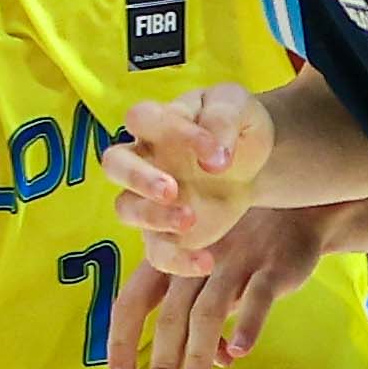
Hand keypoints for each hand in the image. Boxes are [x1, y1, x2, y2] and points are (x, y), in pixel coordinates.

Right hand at [104, 84, 274, 276]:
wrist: (252, 163)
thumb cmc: (235, 126)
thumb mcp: (237, 107)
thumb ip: (223, 119)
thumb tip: (215, 156)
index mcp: (158, 121)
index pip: (144, 119)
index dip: (172, 132)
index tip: (215, 153)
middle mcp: (144, 159)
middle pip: (115, 164)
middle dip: (138, 178)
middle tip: (171, 190)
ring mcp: (149, 198)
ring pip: (126, 209)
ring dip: (152, 217)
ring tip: (189, 219)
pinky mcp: (165, 231)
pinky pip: (156, 251)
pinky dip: (177, 260)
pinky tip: (206, 261)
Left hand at [108, 201, 333, 368]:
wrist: (302, 207)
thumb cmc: (247, 244)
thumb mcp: (215, 272)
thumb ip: (204, 312)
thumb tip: (211, 361)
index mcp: (171, 259)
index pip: (132, 302)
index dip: (121, 342)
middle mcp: (195, 259)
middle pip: (170, 317)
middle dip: (162, 365)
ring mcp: (234, 261)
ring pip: (208, 313)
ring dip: (198, 358)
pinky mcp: (272, 266)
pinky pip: (256, 298)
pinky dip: (246, 325)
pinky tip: (239, 354)